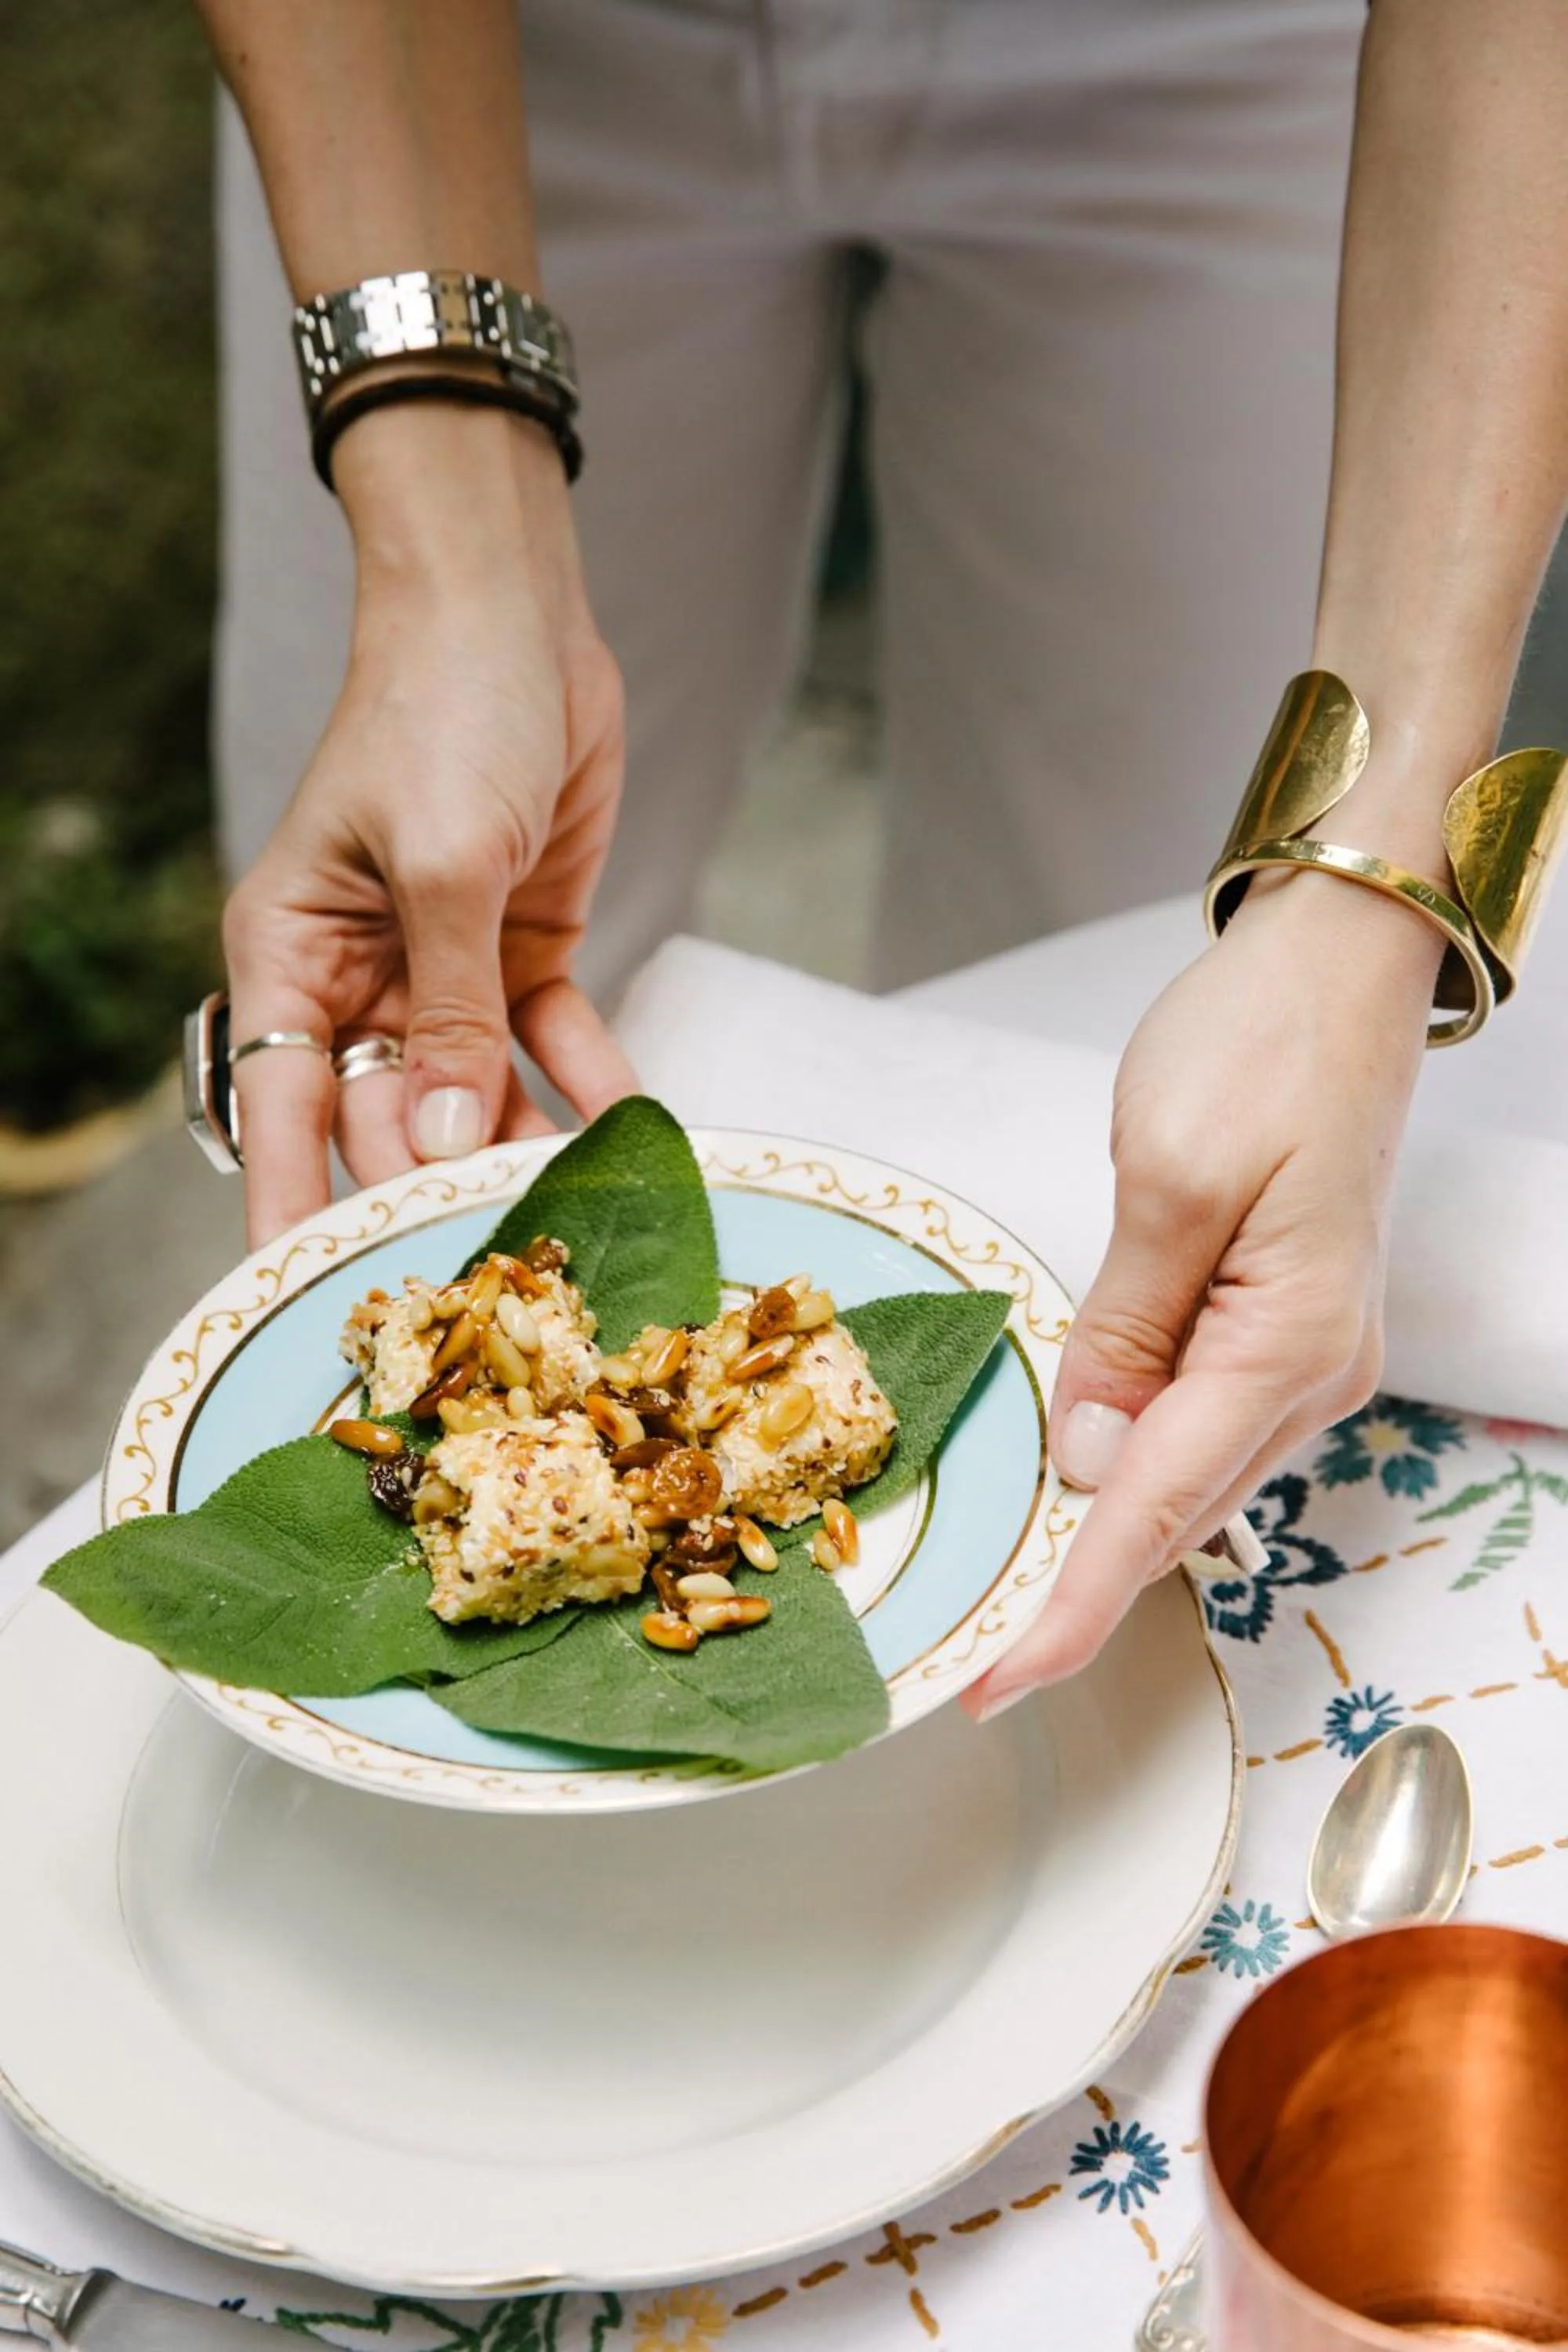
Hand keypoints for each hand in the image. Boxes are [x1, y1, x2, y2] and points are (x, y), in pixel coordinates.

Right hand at [222, 408, 636, 1245]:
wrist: (515, 614)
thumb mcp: (441, 864)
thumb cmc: (441, 708)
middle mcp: (358, 981)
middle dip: (434, 1195)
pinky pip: (547, 1044)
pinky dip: (586, 1083)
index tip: (318, 1305)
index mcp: (291, 957)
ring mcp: (441, 972)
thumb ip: (447, 1012)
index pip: (280, 1113)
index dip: (293, 1213)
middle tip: (497, 1281)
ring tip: (577, 1223)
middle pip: (384, 1122)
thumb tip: (430, 1142)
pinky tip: (631, 1129)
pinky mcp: (518, 954)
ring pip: (474, 1099)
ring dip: (522, 1151)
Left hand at [965, 873, 1443, 1715]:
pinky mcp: (1278, 1323)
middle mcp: (1309, 1373)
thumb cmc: (1260, 1050)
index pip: (1155, 1511)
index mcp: (1287, 1347)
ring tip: (1008, 1573)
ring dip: (1100, 1521)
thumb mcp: (1169, 1183)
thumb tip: (1088, 1457)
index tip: (997, 1687)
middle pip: (1174, 1510)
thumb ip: (1124, 1331)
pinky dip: (1129, 1453)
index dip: (1072, 1611)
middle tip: (973, 1645)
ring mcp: (1301, 1354)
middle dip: (1076, 1581)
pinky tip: (1076, 1461)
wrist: (1334, 971)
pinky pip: (1193, 1421)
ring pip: (1183, 1473)